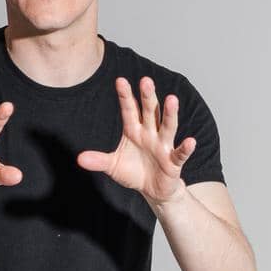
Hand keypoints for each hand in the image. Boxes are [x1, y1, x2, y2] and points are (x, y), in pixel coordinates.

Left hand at [76, 76, 195, 202]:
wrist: (152, 190)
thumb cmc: (134, 172)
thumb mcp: (113, 166)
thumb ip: (99, 160)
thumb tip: (80, 158)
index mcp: (134, 131)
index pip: (129, 110)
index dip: (125, 96)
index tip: (120, 80)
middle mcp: (150, 134)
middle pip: (150, 112)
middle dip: (148, 97)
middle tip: (146, 80)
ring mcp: (163, 146)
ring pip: (167, 126)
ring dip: (170, 114)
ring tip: (172, 99)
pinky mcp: (173, 161)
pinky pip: (180, 153)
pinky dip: (185, 148)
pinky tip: (190, 141)